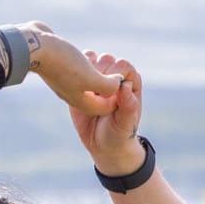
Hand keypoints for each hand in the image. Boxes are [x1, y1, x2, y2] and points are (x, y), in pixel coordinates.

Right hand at [20, 24, 121, 118]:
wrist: (32, 47)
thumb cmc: (63, 64)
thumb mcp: (91, 78)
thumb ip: (108, 85)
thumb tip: (118, 83)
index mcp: (82, 102)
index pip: (107, 107)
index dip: (118, 96)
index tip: (122, 81)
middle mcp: (73, 94)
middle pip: (98, 95)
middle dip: (108, 84)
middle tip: (113, 71)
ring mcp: (65, 81)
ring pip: (87, 81)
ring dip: (97, 72)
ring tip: (101, 63)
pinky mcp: (59, 68)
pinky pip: (77, 69)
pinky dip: (85, 63)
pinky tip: (86, 55)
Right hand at [69, 50, 145, 176]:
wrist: (101, 143)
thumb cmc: (118, 134)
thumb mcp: (124, 123)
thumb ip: (128, 105)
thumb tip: (124, 84)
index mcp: (130, 82)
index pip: (122, 65)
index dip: (113, 75)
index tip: (106, 92)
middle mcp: (115, 76)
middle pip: (106, 60)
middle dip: (98, 75)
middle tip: (94, 95)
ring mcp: (99, 77)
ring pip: (91, 61)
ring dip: (85, 74)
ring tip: (86, 94)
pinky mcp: (83, 80)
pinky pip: (77, 67)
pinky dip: (74, 74)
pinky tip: (74, 89)